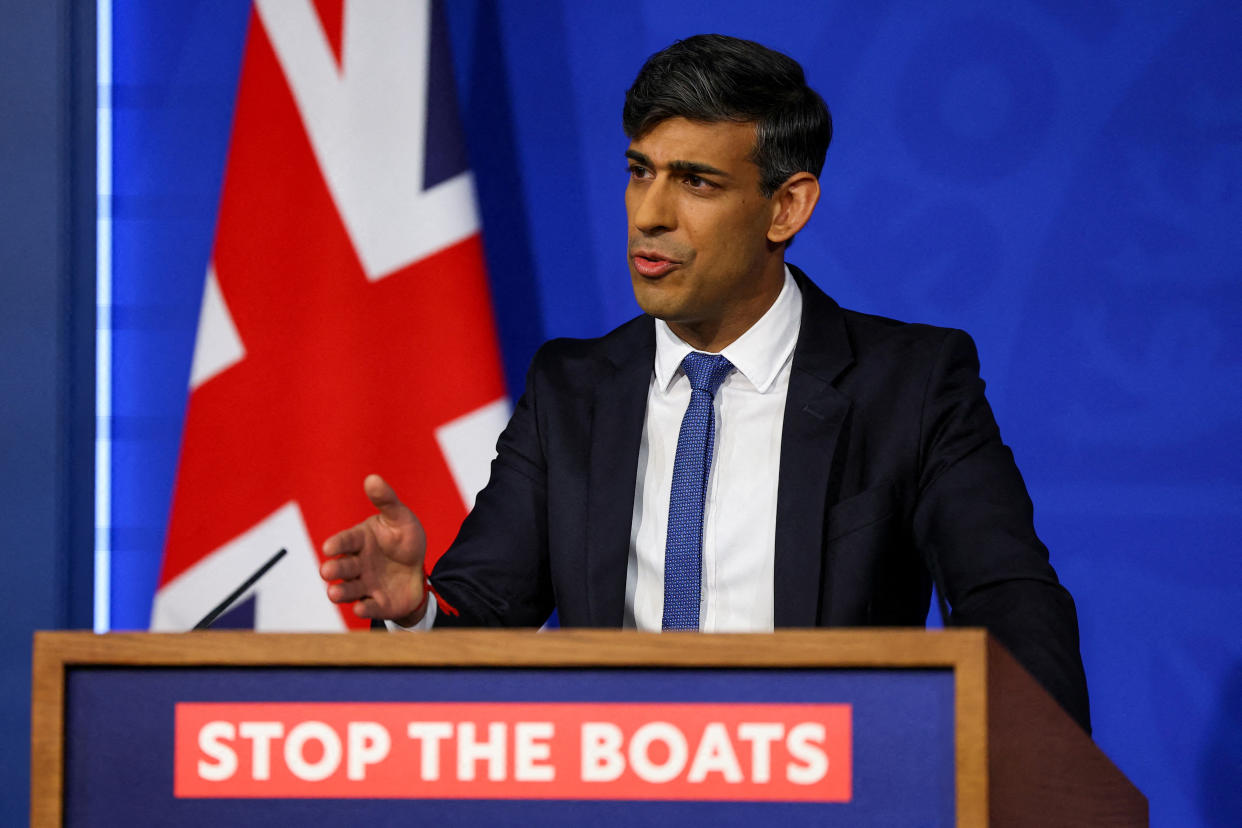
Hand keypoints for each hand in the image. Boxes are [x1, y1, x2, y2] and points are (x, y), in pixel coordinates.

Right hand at [320, 474, 427, 624]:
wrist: (418, 569)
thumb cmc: (403, 540)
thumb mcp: (400, 518)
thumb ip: (386, 501)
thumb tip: (372, 478)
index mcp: (360, 541)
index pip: (346, 540)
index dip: (337, 543)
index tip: (328, 546)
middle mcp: (358, 564)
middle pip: (343, 566)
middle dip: (334, 569)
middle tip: (327, 571)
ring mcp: (366, 584)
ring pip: (348, 589)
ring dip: (340, 592)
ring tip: (333, 593)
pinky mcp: (377, 603)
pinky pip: (369, 607)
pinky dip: (365, 609)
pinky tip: (361, 608)